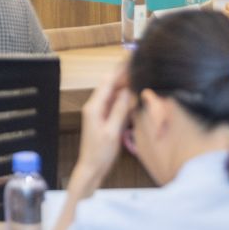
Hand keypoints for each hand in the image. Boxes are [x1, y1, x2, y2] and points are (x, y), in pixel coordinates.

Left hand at [72, 65, 133, 190]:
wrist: (91, 169)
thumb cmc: (100, 153)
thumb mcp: (112, 132)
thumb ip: (119, 110)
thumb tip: (127, 92)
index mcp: (94, 107)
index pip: (108, 83)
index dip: (119, 70)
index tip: (130, 60)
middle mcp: (94, 107)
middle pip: (110, 86)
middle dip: (123, 75)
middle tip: (138, 66)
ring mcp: (98, 113)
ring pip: (112, 94)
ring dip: (124, 86)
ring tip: (137, 76)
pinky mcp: (103, 119)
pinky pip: (113, 104)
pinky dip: (123, 98)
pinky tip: (132, 95)